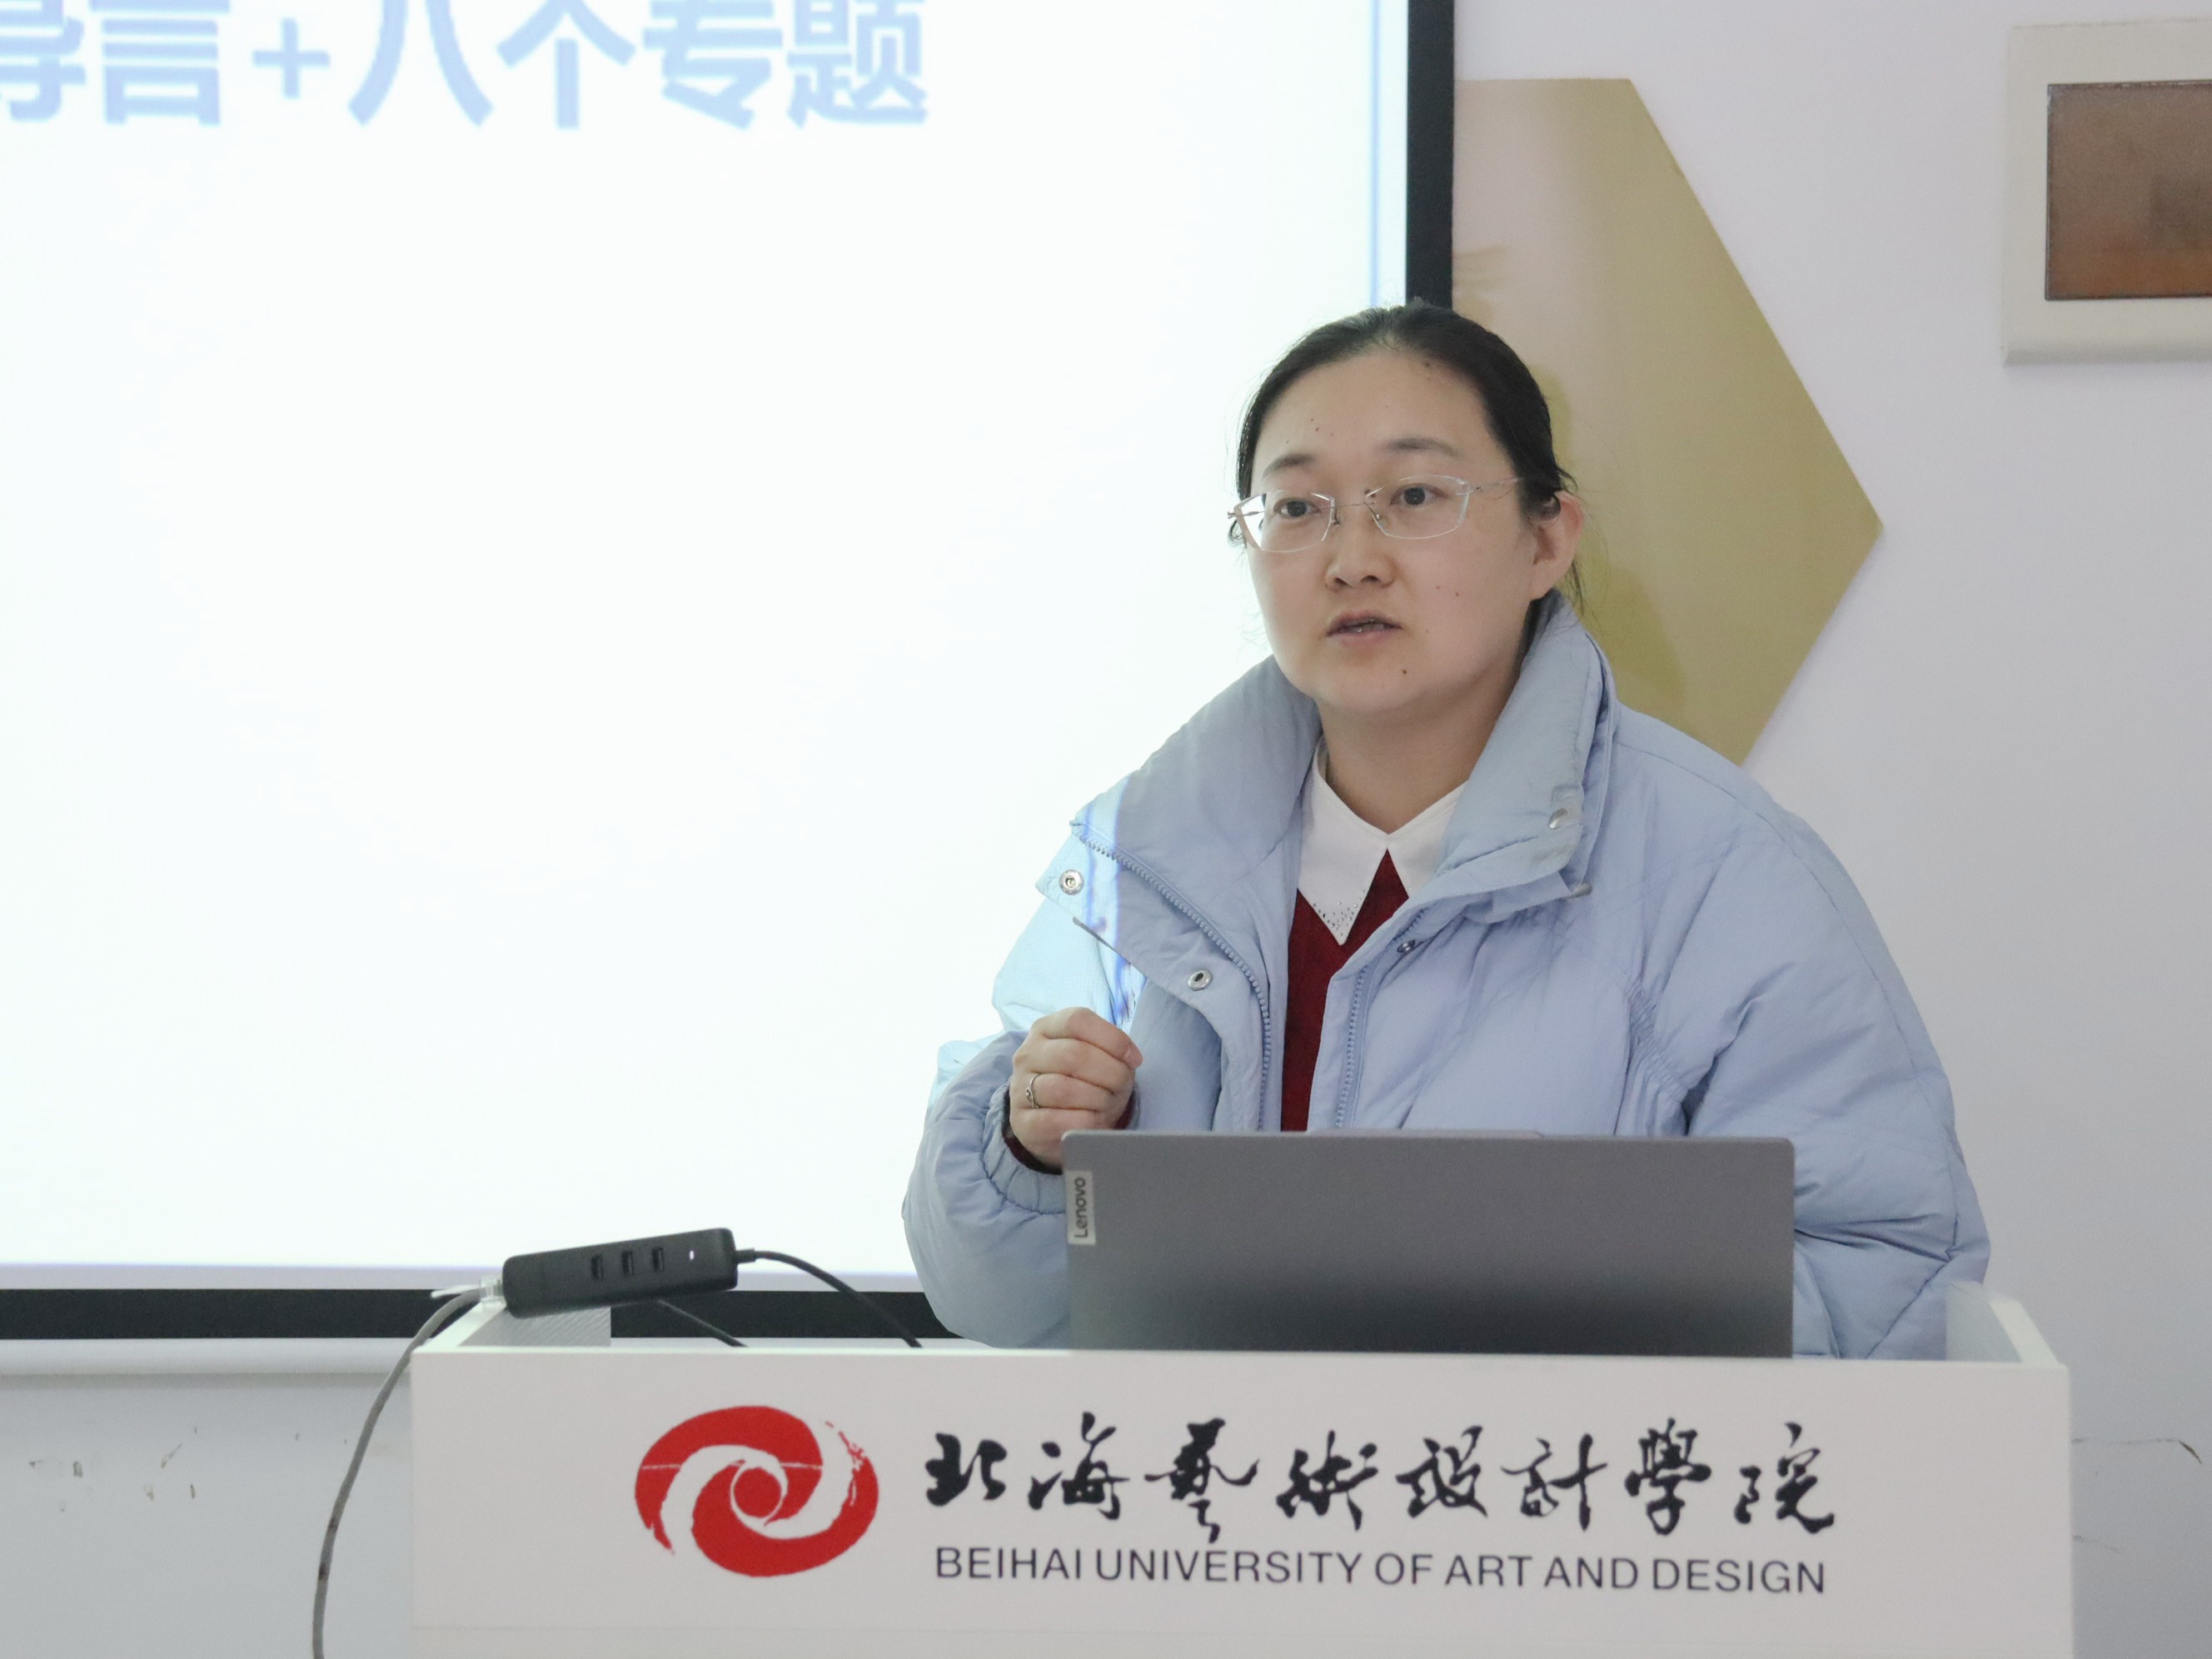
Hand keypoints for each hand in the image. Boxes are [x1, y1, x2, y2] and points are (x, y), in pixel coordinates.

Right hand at [1007, 1007, 1141, 1171]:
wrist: (1053, 1122)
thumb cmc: (1082, 1082)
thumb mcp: (1095, 1057)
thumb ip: (1111, 1049)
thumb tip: (1132, 1057)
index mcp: (1046, 1028)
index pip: (1078, 1020)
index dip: (1112, 1038)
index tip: (1133, 1059)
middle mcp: (1028, 1054)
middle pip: (1073, 1054)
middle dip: (1109, 1072)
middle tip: (1122, 1086)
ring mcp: (1019, 1088)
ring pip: (1063, 1088)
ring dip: (1097, 1098)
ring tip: (1108, 1104)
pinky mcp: (1022, 1122)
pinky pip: (1056, 1121)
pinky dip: (1084, 1122)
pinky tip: (1095, 1121)